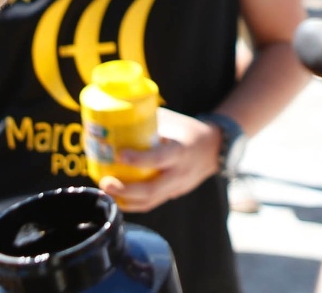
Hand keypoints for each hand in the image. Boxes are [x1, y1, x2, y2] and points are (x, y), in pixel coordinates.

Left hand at [98, 107, 221, 212]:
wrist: (215, 148)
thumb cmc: (187, 131)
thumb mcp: (172, 121)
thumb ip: (148, 123)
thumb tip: (116, 117)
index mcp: (180, 151)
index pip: (159, 159)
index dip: (138, 159)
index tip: (119, 154)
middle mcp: (179, 173)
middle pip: (152, 190)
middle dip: (125, 190)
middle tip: (106, 182)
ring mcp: (177, 187)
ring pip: (150, 202)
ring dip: (125, 200)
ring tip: (107, 192)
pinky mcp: (174, 194)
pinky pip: (152, 203)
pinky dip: (133, 203)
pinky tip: (118, 198)